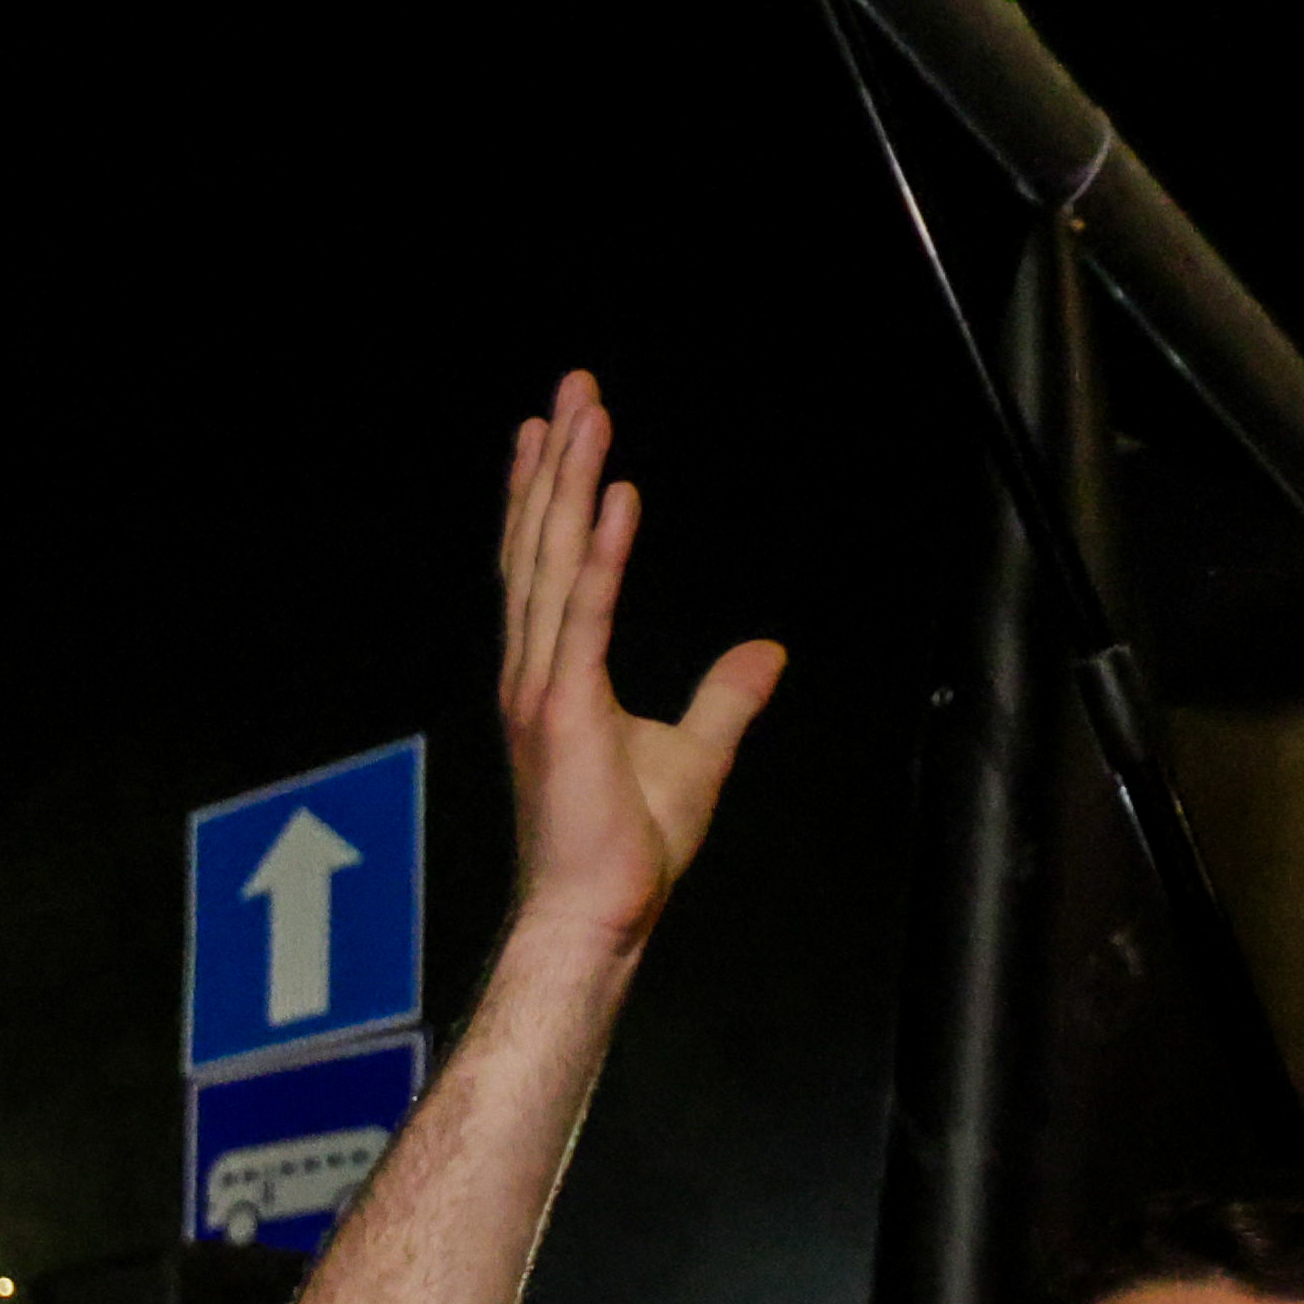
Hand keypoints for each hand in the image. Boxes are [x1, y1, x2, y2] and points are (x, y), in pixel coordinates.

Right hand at [493, 372, 782, 950]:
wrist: (594, 914)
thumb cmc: (626, 853)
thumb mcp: (695, 756)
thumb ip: (725, 697)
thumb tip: (769, 651)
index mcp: (552, 678)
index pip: (547, 568)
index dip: (549, 496)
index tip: (554, 432)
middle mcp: (534, 671)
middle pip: (542, 546)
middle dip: (556, 463)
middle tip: (570, 389)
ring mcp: (543, 686)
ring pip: (556, 562)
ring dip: (569, 484)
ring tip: (583, 415)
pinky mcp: (567, 707)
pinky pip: (588, 613)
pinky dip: (602, 552)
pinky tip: (615, 495)